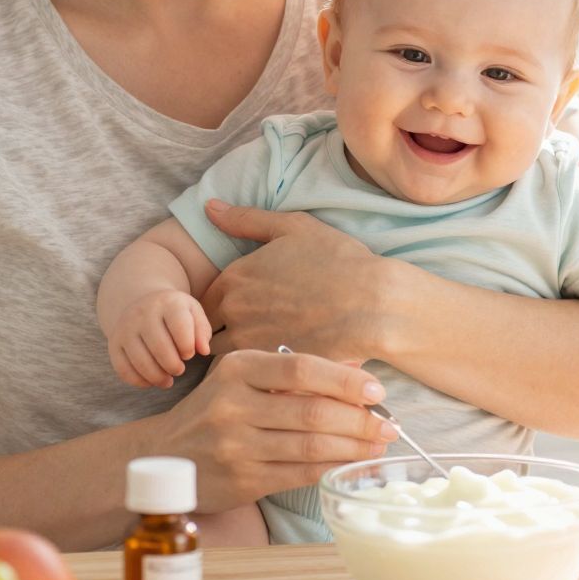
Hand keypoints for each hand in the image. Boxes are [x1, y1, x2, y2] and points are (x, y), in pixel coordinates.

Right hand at [108, 289, 212, 388]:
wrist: (144, 302)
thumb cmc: (175, 313)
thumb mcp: (193, 313)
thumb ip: (202, 331)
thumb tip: (203, 351)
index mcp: (168, 303)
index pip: (180, 327)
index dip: (187, 347)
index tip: (189, 354)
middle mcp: (143, 312)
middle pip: (159, 347)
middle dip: (173, 366)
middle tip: (179, 370)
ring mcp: (125, 327)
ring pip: (140, 361)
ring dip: (157, 377)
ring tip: (168, 380)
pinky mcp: (114, 342)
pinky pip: (123, 369)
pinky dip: (139, 381)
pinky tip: (151, 381)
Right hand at [142, 349, 399, 512]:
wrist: (166, 455)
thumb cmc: (216, 411)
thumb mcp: (243, 380)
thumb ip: (290, 376)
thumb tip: (355, 376)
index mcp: (237, 369)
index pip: (300, 369)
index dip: (344, 380)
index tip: (376, 390)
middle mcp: (233, 405)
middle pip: (311, 411)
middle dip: (359, 419)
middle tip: (389, 424)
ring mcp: (236, 446)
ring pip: (310, 446)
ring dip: (353, 446)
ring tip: (380, 444)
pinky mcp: (243, 480)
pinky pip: (300, 474)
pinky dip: (332, 467)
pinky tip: (353, 462)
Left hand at [197, 199, 391, 359]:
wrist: (374, 305)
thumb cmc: (339, 261)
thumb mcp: (293, 227)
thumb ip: (246, 219)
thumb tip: (209, 206)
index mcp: (234, 277)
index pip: (204, 300)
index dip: (219, 305)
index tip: (242, 307)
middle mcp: (234, 311)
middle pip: (210, 330)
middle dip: (222, 331)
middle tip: (253, 330)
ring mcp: (251, 342)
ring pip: (227, 356)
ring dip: (238, 353)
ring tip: (265, 347)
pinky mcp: (272, 367)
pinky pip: (252, 373)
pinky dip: (260, 370)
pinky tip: (282, 363)